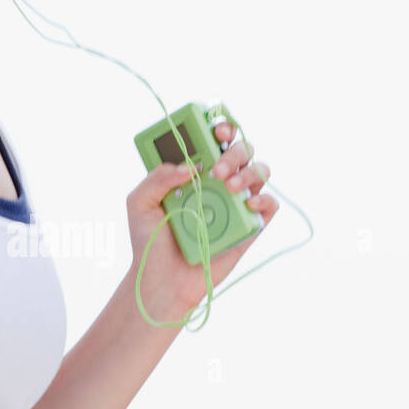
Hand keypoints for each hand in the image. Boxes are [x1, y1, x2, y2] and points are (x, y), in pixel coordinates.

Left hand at [126, 120, 279, 322]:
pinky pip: (269, 205)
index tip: (215, 131)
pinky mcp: (249, 227)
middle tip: (218, 169)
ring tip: (228, 186)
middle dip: (234, 151)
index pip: (212, 140)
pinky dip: (264, 199)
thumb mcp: (140, 203)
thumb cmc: (149, 241)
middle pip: (240, 150)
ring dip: (249, 171)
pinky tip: (248, 203)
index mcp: (192, 171)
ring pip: (259, 171)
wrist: (162, 280)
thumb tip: (190, 165)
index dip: (219, 128)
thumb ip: (158, 177)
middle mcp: (216, 182)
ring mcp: (234, 203)